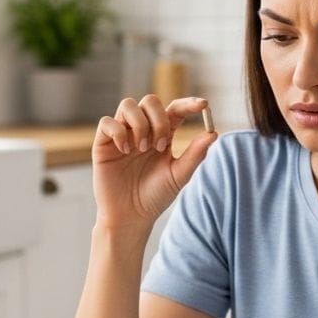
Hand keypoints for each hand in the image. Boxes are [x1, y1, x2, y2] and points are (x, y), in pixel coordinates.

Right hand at [93, 96, 216, 229]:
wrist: (131, 216)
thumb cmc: (155, 196)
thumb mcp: (179, 176)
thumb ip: (195, 155)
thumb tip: (214, 133)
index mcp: (163, 134)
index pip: (175, 109)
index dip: (188, 104)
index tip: (204, 105)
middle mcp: (142, 130)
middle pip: (150, 101)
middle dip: (159, 119)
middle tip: (161, 146)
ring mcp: (122, 134)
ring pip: (128, 105)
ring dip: (140, 125)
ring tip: (142, 149)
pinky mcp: (103, 143)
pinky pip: (107, 122)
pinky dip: (118, 132)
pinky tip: (124, 151)